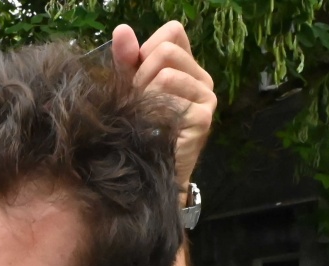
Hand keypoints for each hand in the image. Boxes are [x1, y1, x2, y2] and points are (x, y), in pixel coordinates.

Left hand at [112, 21, 215, 181]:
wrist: (150, 173)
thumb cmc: (140, 130)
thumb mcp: (130, 88)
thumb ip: (126, 60)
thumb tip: (121, 30)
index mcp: (188, 68)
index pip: (173, 32)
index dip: (147, 49)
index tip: (138, 76)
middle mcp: (203, 79)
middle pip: (167, 51)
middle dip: (142, 74)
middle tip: (138, 101)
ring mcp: (206, 98)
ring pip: (167, 73)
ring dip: (145, 94)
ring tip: (144, 115)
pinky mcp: (203, 117)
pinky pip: (170, 95)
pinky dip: (152, 108)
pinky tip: (152, 126)